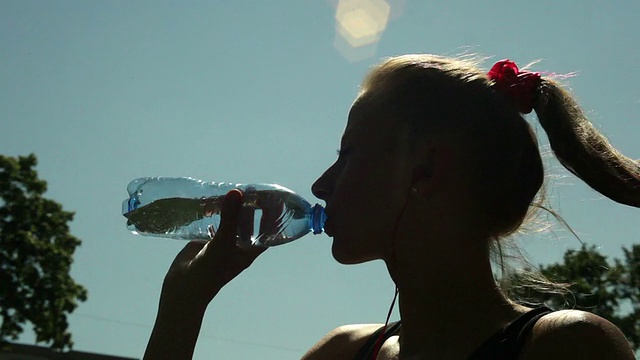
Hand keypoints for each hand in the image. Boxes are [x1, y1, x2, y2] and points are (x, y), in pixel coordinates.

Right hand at [160, 189, 266, 308]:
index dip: (274, 216)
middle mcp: (238, 246)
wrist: (183, 289)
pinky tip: (211, 202)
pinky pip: (214, 223)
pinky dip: (214, 213)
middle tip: (251, 188)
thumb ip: (230, 217)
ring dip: (232, 209)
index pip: (267, 231)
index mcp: (249, 251)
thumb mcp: (222, 242)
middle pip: (250, 223)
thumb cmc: (209, 271)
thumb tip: (237, 191)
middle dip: (252, 207)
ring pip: (231, 222)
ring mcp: (222, 243)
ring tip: (233, 191)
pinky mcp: (206, 241)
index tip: (277, 198)